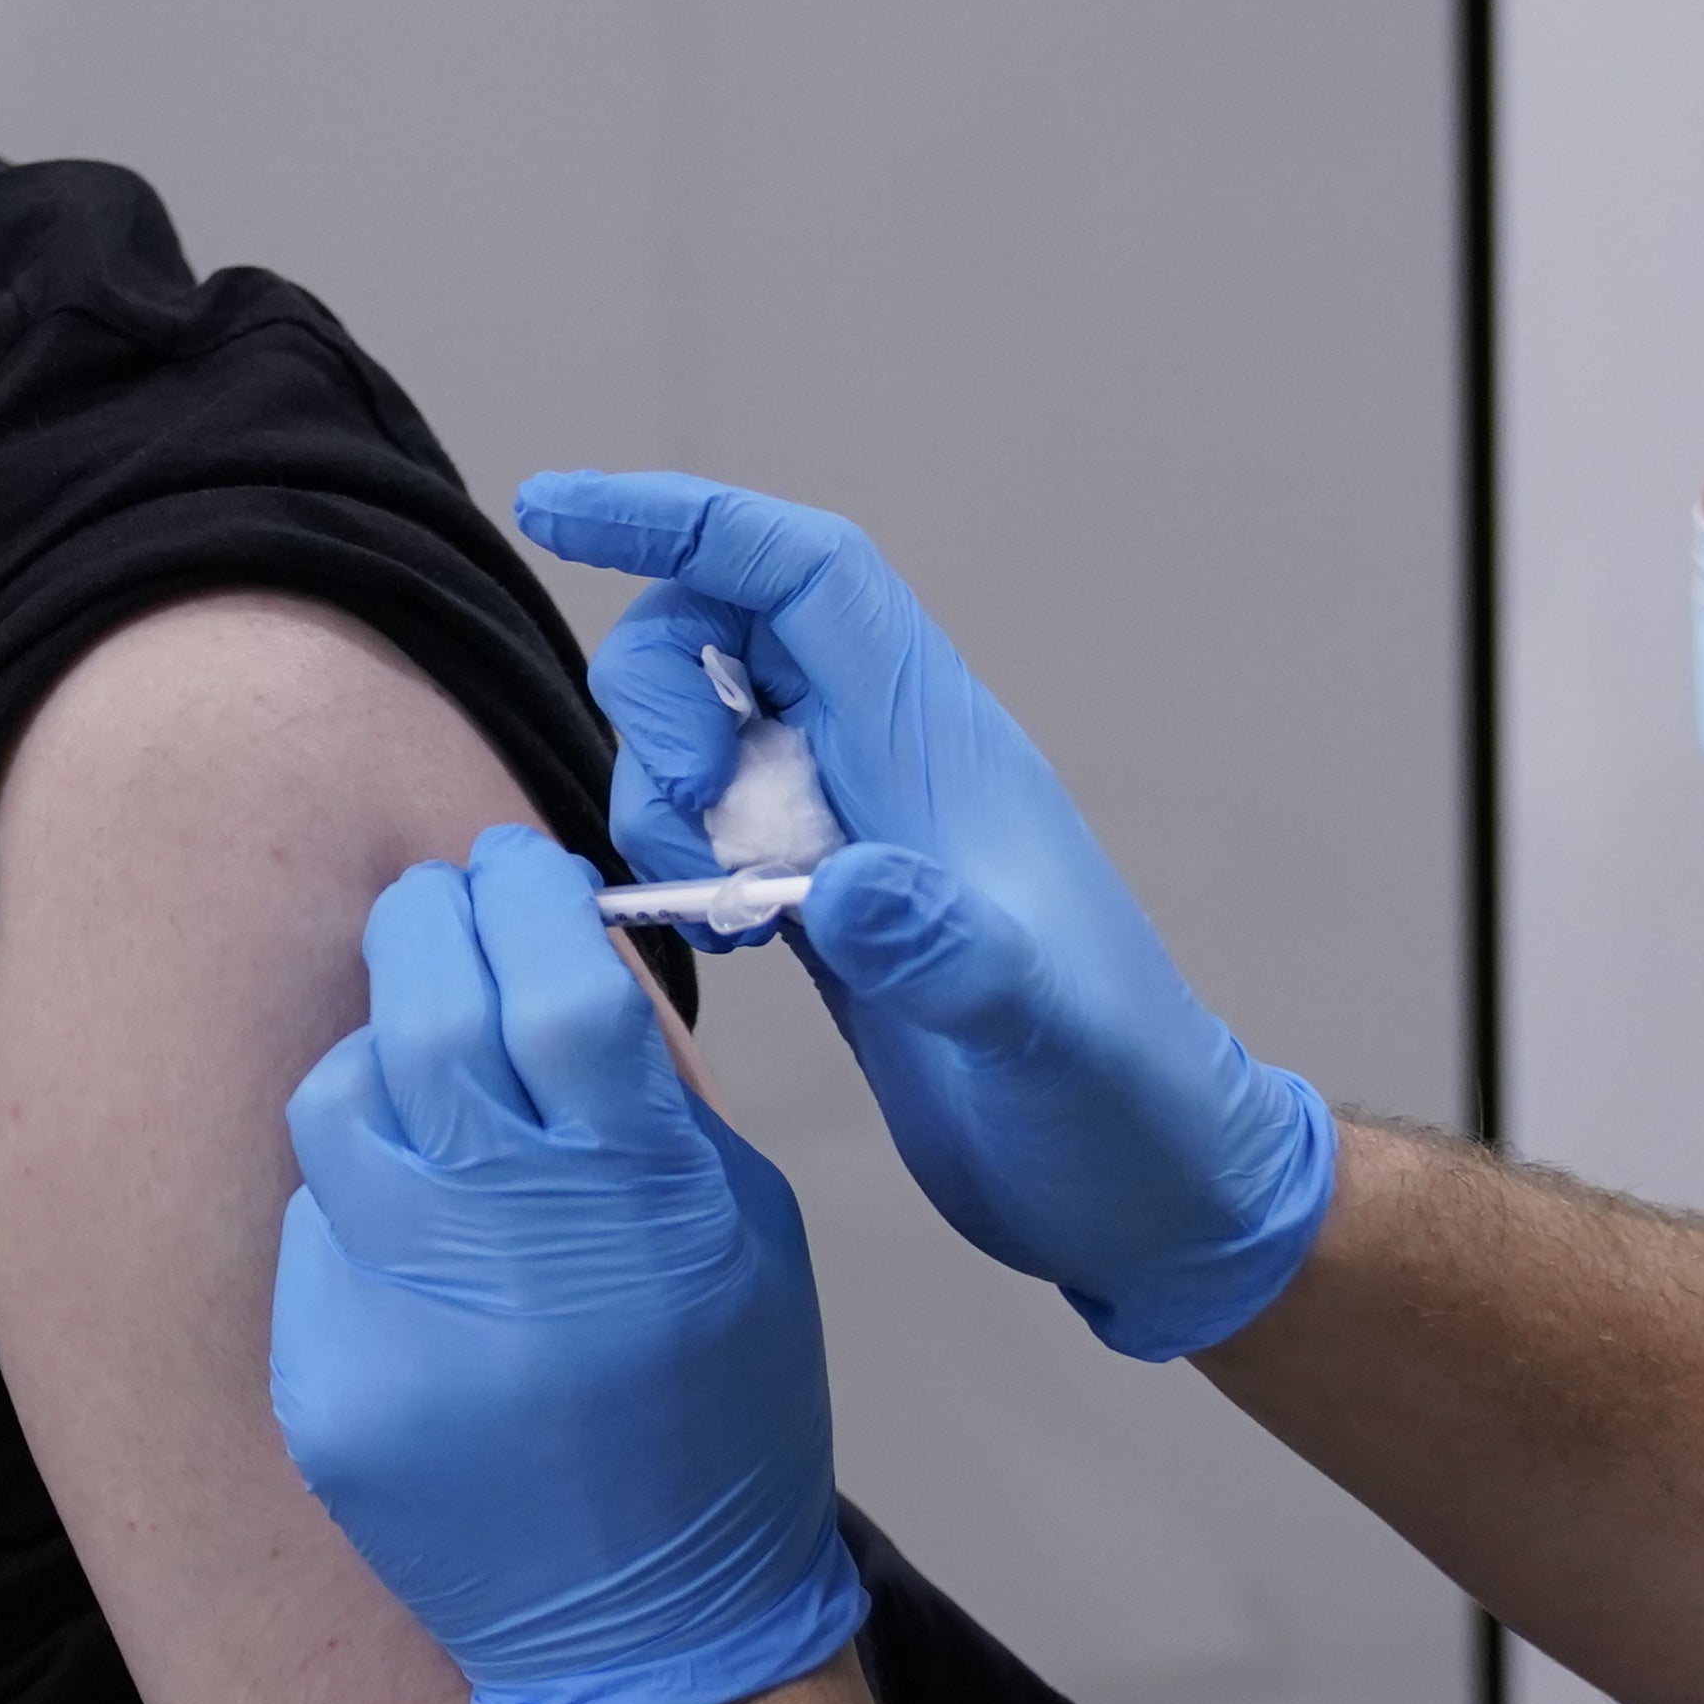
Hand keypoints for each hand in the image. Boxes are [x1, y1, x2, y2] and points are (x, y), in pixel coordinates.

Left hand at [269, 823, 870, 1703]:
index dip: (523, 900)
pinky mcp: (326, 1387)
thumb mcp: (748, 1230)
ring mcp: (404, 1325)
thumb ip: (656, 1090)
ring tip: (422, 1059)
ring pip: (339, 1103)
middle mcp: (514, 1253)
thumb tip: (566, 946)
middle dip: (430, 928)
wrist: (650, 1638)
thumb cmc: (723, 1415)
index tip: (512, 869)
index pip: (555, 982)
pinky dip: (361, 1196)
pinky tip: (413, 1220)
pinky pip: (315, 1229)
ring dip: (377, 1050)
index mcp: (643, 1204)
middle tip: (442, 904)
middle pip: (427, 1013)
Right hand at [516, 470, 1337, 1360]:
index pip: (800, 573)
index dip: (681, 519)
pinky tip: (719, 940)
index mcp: (939, 747)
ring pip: (704, 726)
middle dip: (658, 702)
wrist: (1149, 1192)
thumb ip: (944, 953)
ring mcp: (856, 828)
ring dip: (661, 797)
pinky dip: (676, 858)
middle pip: (723, 630)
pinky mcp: (827, 900)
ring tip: (719, 916)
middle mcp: (891, 762)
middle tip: (689, 839)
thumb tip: (839, 885)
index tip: (554, 511)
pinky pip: (711, 820)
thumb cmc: (1118, 1111)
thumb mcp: (1039, 1038)